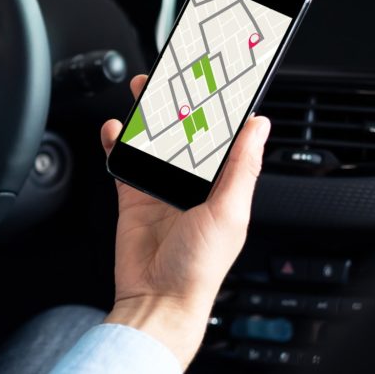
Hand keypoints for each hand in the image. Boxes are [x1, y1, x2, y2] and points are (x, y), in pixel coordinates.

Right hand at [101, 74, 270, 366]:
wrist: (158, 299)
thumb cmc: (199, 267)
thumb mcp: (229, 212)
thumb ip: (241, 167)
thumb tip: (259, 126)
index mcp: (223, 184)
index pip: (223, 135)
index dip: (218, 106)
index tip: (213, 77)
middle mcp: (194, 184)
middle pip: (185, 131)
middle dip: (177, 102)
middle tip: (170, 75)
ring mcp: (162, 189)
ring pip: (154, 141)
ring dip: (147, 116)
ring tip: (141, 91)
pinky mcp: (134, 197)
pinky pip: (124, 163)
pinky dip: (117, 144)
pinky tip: (115, 129)